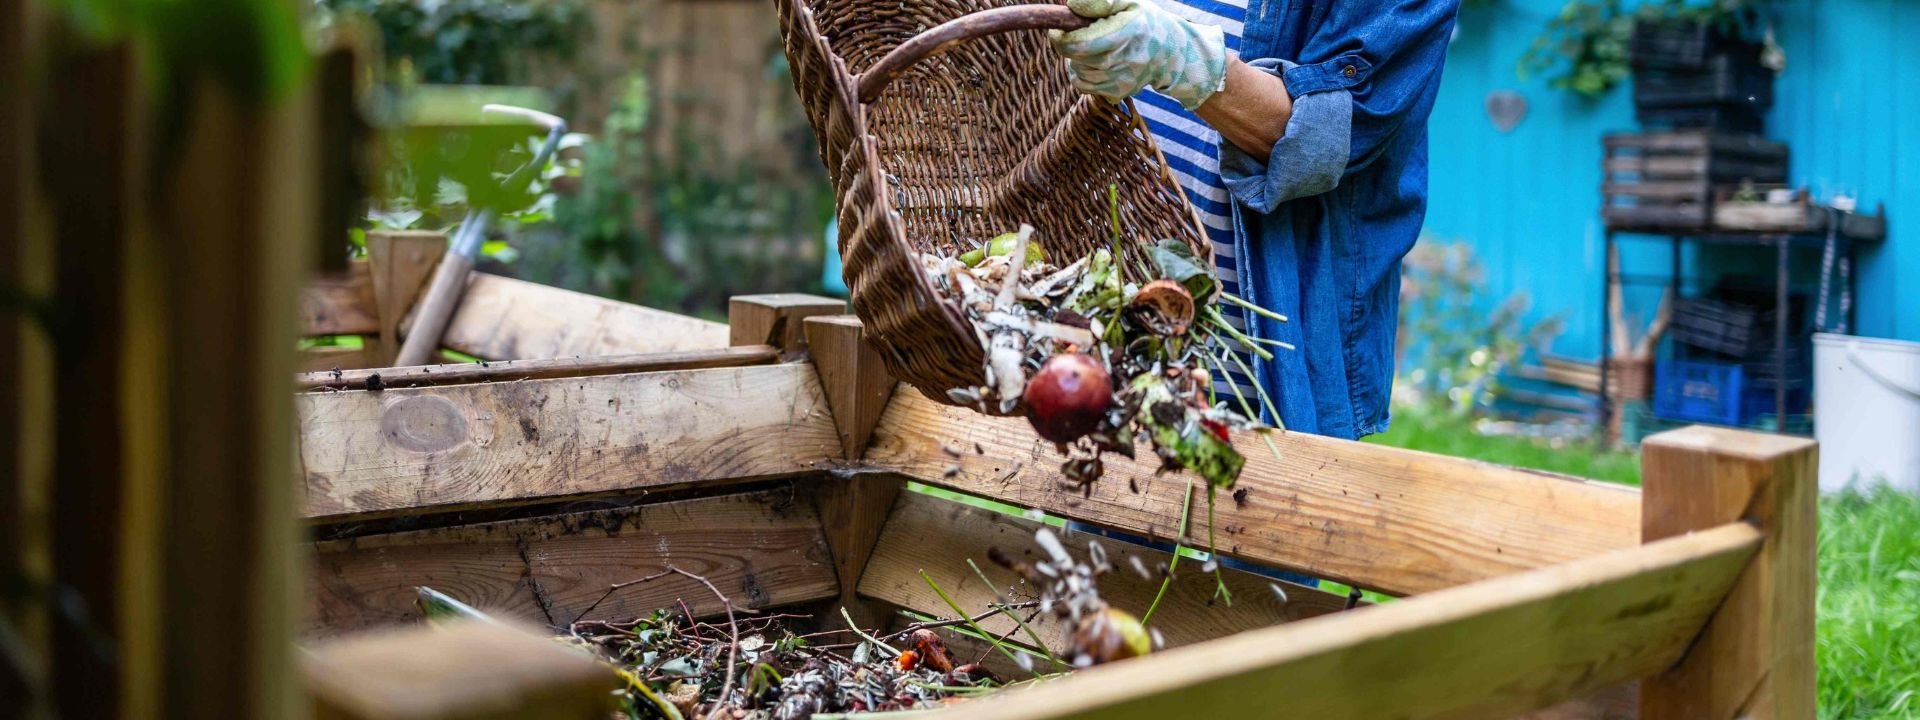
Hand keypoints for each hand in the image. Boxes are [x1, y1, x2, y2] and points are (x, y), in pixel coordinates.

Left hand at [1048, 0, 1229, 109]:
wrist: (1171, 53)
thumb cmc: (1144, 22)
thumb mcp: (1129, 2)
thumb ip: (1101, 1)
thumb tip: (1072, 5)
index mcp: (1128, 32)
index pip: (1080, 43)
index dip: (1061, 37)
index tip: (1058, 28)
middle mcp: (1125, 60)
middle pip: (1076, 58)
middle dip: (1071, 45)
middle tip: (1081, 34)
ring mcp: (1122, 80)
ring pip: (1078, 73)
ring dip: (1077, 60)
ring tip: (1094, 48)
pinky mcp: (1117, 93)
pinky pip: (1085, 85)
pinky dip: (1083, 74)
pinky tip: (1097, 63)